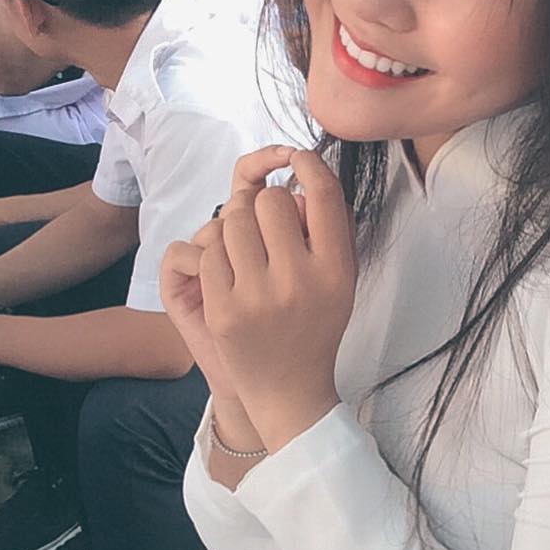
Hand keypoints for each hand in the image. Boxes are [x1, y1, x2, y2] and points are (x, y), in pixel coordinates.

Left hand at [164, 147, 355, 451]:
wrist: (289, 391)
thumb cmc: (316, 324)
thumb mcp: (340, 279)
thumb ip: (329, 228)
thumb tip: (300, 179)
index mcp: (336, 269)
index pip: (322, 194)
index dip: (307, 163)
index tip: (297, 159)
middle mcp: (300, 280)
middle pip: (270, 200)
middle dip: (264, 204)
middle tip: (266, 224)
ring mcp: (258, 296)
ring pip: (232, 219)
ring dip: (235, 224)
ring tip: (246, 247)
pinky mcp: (222, 310)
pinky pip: (208, 251)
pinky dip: (216, 255)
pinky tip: (229, 272)